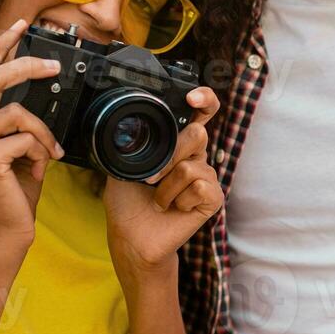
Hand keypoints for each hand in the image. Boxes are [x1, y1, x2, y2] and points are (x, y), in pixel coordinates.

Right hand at [0, 19, 64, 254]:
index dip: (1, 47)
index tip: (20, 25)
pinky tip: (36, 171)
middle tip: (52, 64)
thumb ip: (21, 124)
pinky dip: (40, 153)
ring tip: (45, 157)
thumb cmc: (15, 192)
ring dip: (42, 135)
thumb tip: (43, 93)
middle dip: (24, 65)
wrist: (7, 232)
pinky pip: (25, 139)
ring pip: (19, 114)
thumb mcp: (20, 151)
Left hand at [104, 86, 223, 280]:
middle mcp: (195, 157)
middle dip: (170, 156)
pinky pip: (199, 187)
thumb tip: (130, 126)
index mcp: (177, 144)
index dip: (204, 99)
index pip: (201, 113)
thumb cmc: (128, 201)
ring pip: (191, 166)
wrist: (131, 236)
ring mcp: (206, 178)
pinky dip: (178, 199)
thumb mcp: (121, 164)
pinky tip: (173, 209)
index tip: (192, 97)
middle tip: (150, 178)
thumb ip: (132, 142)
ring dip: (166, 187)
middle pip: (197, 134)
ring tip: (159, 199)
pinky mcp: (212, 199)